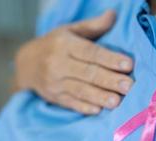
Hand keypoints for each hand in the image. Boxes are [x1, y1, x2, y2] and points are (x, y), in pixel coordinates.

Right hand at [14, 10, 133, 114]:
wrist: (26, 65)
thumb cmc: (54, 45)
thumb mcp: (69, 30)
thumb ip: (92, 26)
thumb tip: (114, 14)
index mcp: (64, 44)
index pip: (90, 52)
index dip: (109, 59)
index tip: (129, 64)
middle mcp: (57, 64)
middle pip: (87, 73)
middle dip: (109, 80)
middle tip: (128, 86)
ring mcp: (54, 82)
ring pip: (80, 90)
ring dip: (99, 97)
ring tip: (117, 102)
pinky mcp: (54, 97)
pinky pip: (70, 103)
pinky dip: (84, 108)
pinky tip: (98, 111)